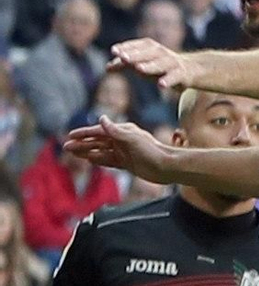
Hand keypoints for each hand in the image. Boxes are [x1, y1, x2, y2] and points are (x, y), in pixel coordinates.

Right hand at [61, 116, 175, 183]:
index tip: (70, 135)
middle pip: (97, 142)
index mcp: (122, 131)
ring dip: (87, 152)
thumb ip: (115, 130)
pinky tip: (89, 160)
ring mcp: (124, 152)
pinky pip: (109, 160)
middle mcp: (122, 140)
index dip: (83, 133)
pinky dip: (99, 160)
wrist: (167, 167)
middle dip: (81, 144)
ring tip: (72, 153)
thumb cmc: (151, 151)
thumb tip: (100, 118)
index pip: (98, 131)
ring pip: (101, 151)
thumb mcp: (132, 139)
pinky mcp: (128, 163)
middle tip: (65, 147)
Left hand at [111, 38, 196, 90]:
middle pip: (146, 53)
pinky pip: (174, 77)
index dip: (125, 48)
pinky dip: (168, 80)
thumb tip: (107, 68)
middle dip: (135, 55)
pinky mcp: (182, 74)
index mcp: (149, 47)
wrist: (190, 70)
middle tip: (123, 58)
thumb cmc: (160, 66)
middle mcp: (160, 52)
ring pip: (159, 64)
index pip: (135, 46)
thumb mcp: (142, 64)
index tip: (114, 51)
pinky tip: (161, 85)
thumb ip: (124, 65)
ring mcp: (172, 62)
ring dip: (149, 66)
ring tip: (139, 69)